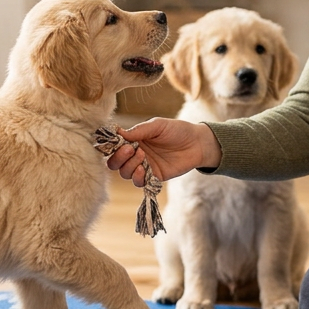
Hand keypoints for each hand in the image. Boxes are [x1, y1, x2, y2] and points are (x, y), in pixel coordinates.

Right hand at [105, 118, 221, 185]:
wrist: (197, 143)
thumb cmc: (177, 130)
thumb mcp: (158, 125)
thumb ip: (139, 130)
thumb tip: (119, 133)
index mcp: (134, 140)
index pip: (114, 146)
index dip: (111, 146)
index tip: (116, 141)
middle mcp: (135, 154)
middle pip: (115, 163)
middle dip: (118, 157)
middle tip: (130, 149)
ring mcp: (144, 167)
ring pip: (125, 173)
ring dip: (129, 166)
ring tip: (142, 155)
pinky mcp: (154, 178)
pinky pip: (139, 182)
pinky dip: (138, 177)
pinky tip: (144, 169)